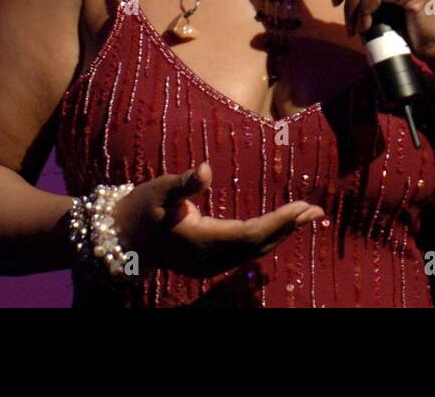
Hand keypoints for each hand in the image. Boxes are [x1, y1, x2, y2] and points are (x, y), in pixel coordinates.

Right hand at [107, 162, 324, 278]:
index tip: (301, 207)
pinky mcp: (208, 263)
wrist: (118, 238)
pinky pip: (244, 252)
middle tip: (316, 210)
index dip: (278, 222)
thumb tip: (206, 169)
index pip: (250, 234)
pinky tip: (279, 226)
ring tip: (306, 216)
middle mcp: (209, 260)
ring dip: (280, 233)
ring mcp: (209, 265)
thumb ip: (183, 182)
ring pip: (253, 252)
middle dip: (287, 228)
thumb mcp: (158, 191)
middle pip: (257, 246)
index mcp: (200, 243)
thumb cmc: (139, 209)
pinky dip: (265, 238)